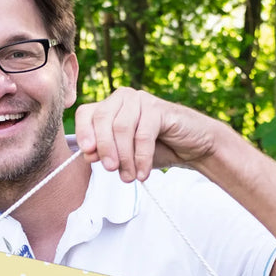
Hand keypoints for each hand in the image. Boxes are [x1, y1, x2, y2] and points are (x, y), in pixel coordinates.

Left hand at [74, 87, 217, 182]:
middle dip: (104, 148)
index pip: (85, 113)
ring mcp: (141, 100)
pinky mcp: (159, 108)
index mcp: (109, 106)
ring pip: (121, 128)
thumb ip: (105, 153)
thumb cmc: (155, 149)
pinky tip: (143, 173)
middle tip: (111, 170)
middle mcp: (123, 98)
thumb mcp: (124, 155)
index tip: (87, 154)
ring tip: (129, 177)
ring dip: (124, 157)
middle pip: (102, 119)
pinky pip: (143, 135)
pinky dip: (141, 158)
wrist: (192, 147)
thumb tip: (88, 154)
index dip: (83, 132)